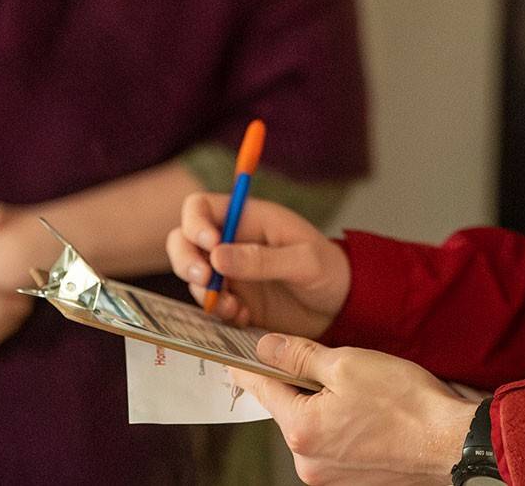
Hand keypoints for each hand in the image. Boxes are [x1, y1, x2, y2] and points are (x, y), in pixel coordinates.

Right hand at [167, 193, 350, 336]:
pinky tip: (242, 317)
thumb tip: (216, 255)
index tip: (210, 245)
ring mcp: (229, 272)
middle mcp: (231, 242)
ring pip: (192, 275)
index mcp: (248, 218)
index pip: (200, 207)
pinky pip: (209, 305)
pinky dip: (218, 314)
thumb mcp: (304, 261)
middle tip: (205, 279)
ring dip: (203, 292)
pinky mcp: (233, 300)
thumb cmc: (329, 270)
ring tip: (233, 306)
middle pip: (183, 240)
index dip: (195, 223)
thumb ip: (261, 259)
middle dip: (185, 259)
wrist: (341, 306)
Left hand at [232, 335, 476, 484]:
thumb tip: (263, 347)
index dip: (249, 362)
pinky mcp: (349, 477)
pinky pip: (329, 437)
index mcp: (301, 431)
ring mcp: (329, 474)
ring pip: (309, 420)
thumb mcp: (346, 363)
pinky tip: (364, 404)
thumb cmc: (404, 402)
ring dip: (320, 398)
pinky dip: (337, 416)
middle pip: (285, 405)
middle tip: (321, 356)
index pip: (260, 388)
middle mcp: (308, 461)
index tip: (235, 350)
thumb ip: (297, 355)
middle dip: (296, 378)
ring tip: (354, 382)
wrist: (451, 441)